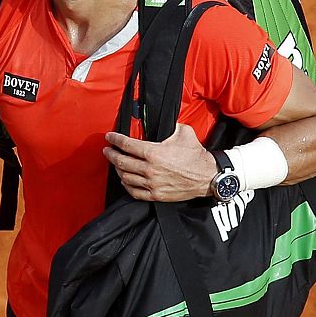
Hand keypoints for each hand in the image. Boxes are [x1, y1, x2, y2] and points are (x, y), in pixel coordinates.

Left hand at [103, 124, 217, 202]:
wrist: (207, 176)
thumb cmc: (196, 155)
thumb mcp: (183, 133)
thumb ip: (169, 126)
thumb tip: (161, 121)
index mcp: (154, 152)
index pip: (127, 144)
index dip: (115, 139)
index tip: (110, 137)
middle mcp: (150, 169)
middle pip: (122, 161)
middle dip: (111, 155)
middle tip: (107, 150)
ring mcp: (152, 183)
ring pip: (125, 177)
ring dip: (118, 169)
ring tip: (116, 164)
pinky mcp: (156, 195)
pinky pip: (134, 192)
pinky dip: (126, 185)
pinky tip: (125, 179)